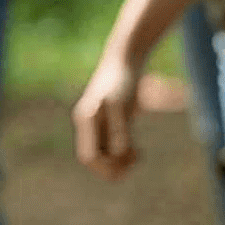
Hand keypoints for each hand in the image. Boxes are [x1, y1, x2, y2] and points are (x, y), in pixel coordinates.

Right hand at [72, 56, 142, 182]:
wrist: (126, 58)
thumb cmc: (123, 79)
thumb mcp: (121, 104)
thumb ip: (119, 129)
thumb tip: (118, 154)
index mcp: (86, 120)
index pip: (89, 156)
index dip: (106, 166)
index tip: (128, 161)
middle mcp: (88, 124)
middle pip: (95, 160)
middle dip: (113, 166)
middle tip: (136, 159)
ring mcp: (97, 124)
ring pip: (104, 155)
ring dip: (120, 161)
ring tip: (138, 155)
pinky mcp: (108, 122)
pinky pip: (112, 147)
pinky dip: (124, 154)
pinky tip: (138, 151)